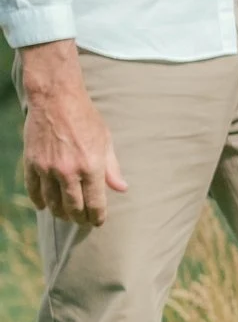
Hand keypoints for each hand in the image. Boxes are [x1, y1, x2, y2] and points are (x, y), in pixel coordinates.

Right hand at [17, 41, 126, 226]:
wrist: (56, 99)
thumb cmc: (86, 119)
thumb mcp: (106, 141)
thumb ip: (112, 168)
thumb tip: (122, 189)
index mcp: (91, 166)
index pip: (95, 202)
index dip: (97, 216)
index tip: (98, 222)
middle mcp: (69, 170)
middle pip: (73, 206)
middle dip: (79, 218)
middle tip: (82, 222)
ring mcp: (48, 167)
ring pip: (53, 201)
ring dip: (60, 212)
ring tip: (65, 216)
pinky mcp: (31, 162)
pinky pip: (33, 189)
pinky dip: (39, 200)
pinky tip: (44, 206)